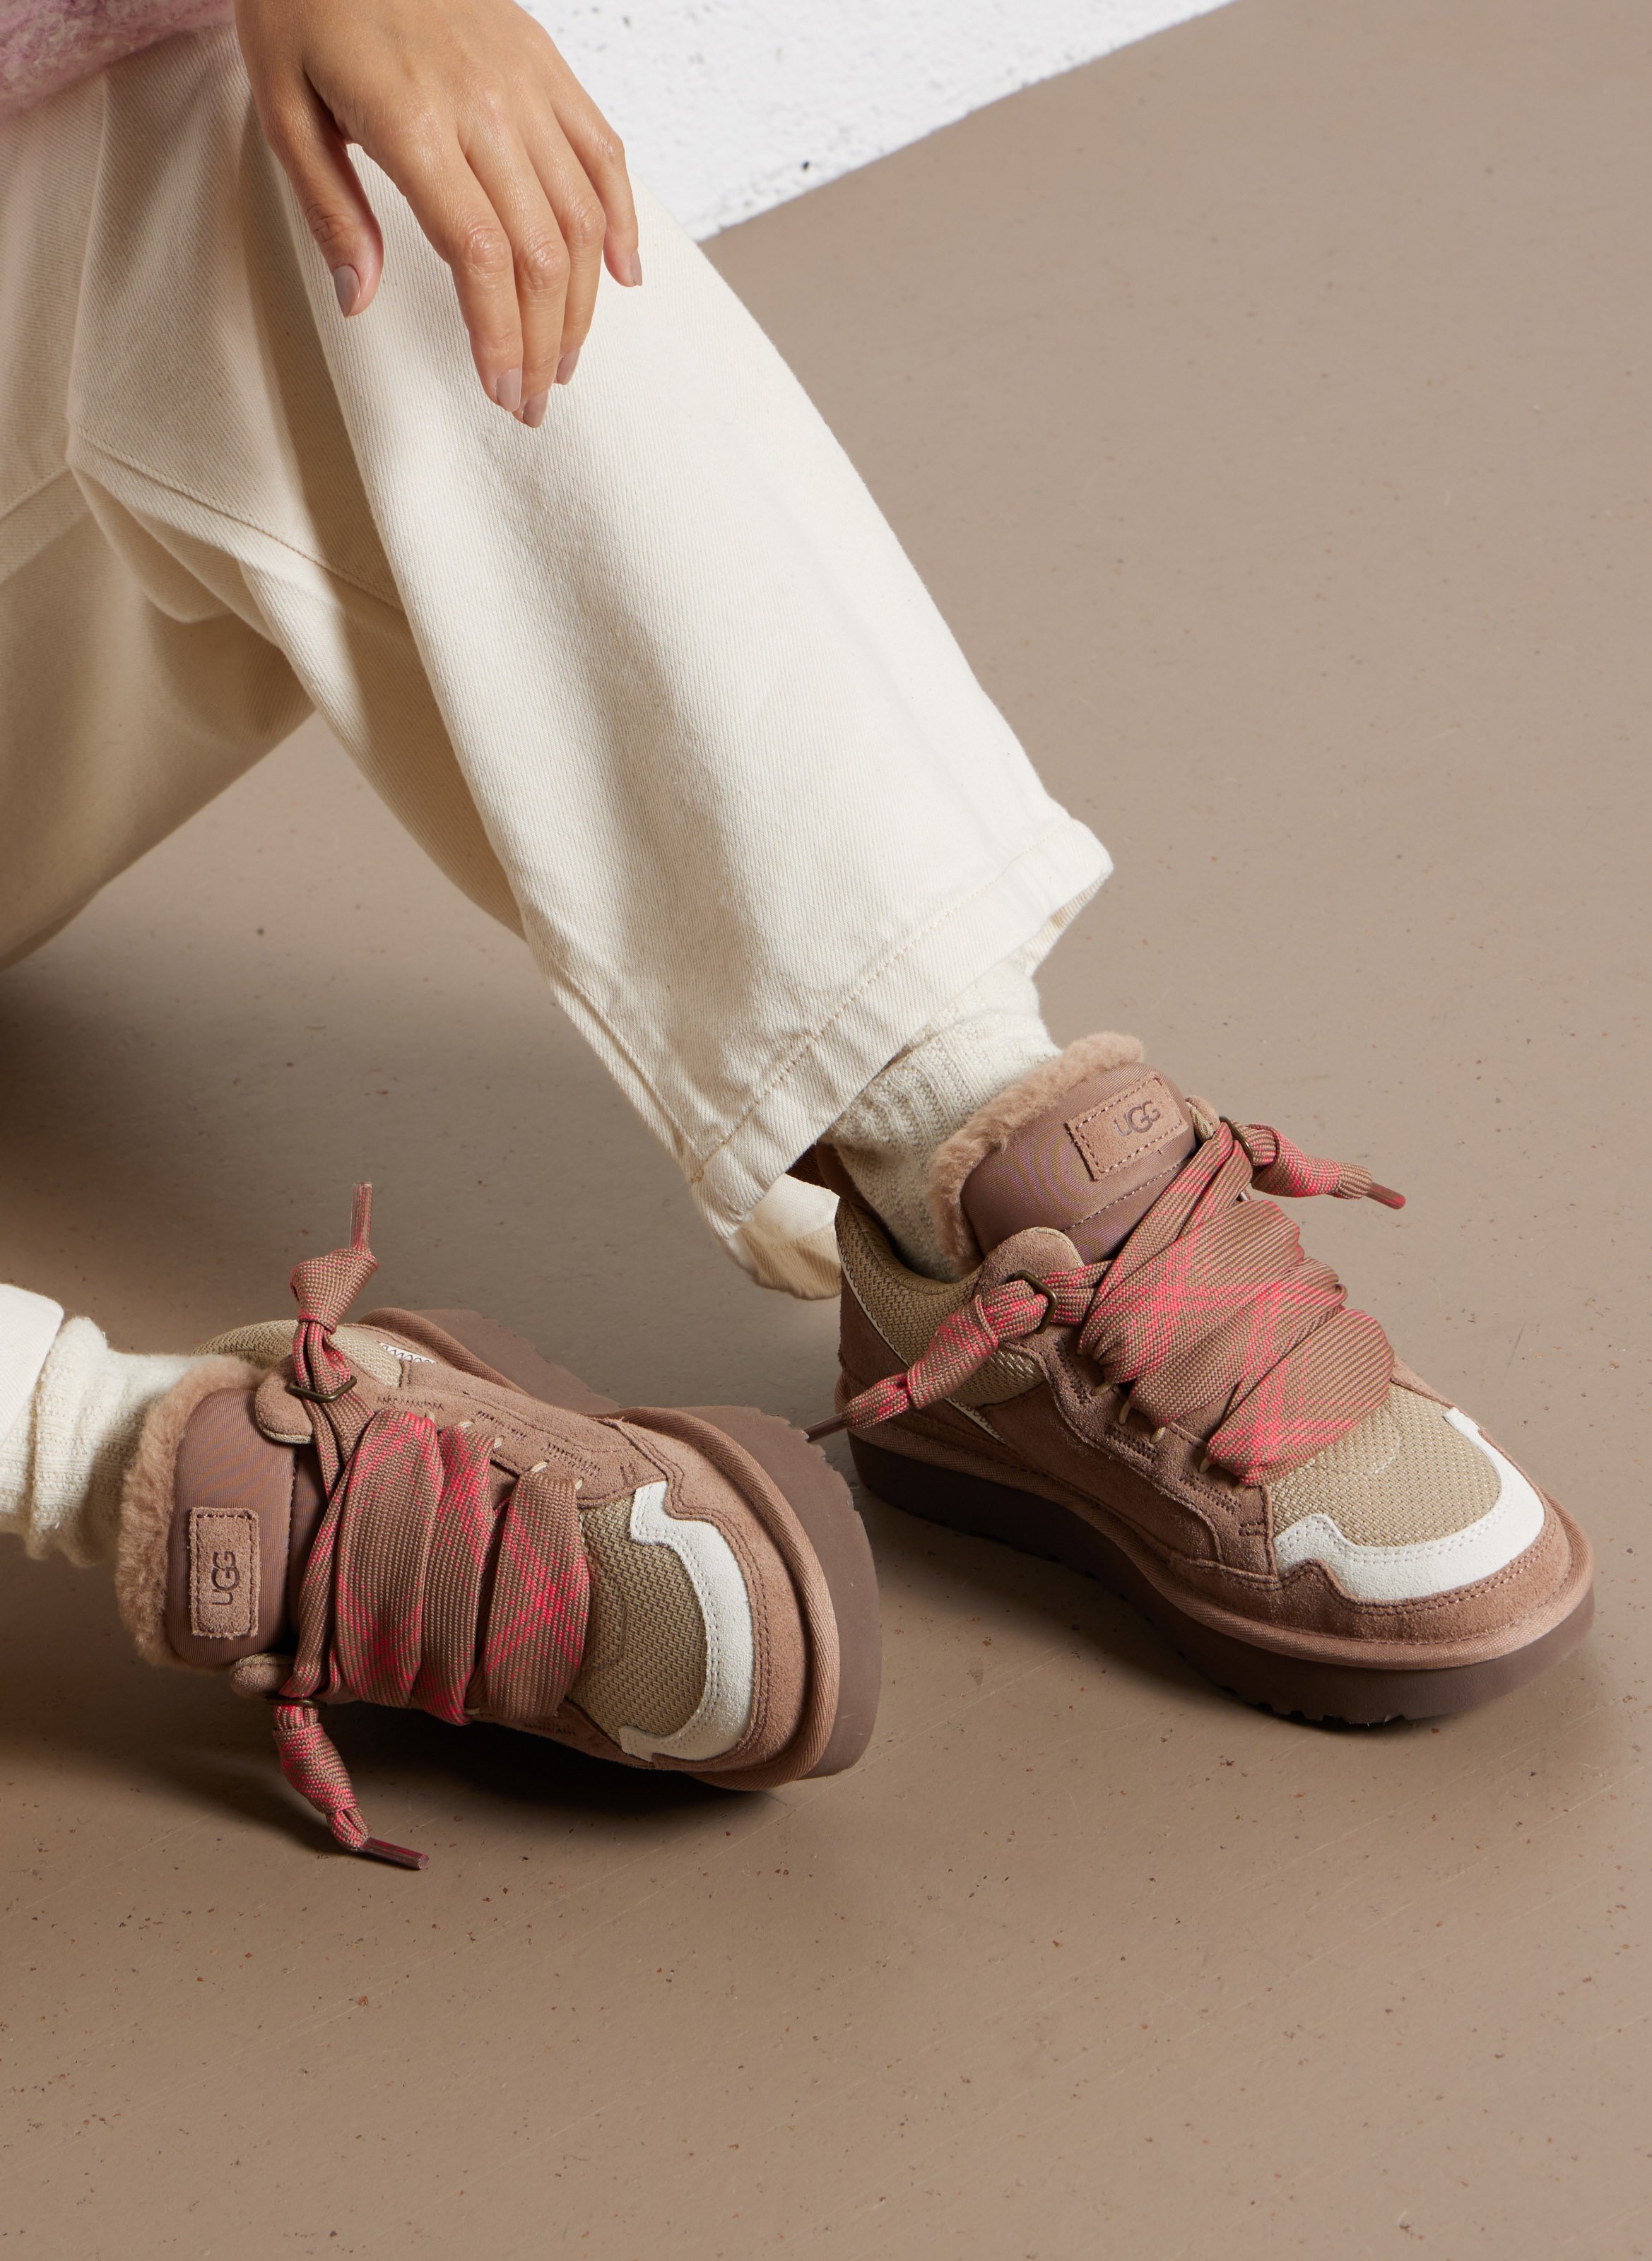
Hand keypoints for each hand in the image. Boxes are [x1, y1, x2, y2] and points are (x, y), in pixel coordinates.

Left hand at [235, 0, 640, 426]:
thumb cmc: (305, 4)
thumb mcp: (283, 107)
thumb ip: (329, 210)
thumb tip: (359, 301)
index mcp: (415, 122)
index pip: (481, 255)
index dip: (499, 335)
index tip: (501, 391)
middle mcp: (486, 104)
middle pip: (540, 252)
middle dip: (541, 342)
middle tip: (532, 399)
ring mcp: (526, 83)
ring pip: (581, 214)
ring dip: (582, 302)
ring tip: (563, 357)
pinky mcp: (547, 65)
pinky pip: (603, 151)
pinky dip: (622, 219)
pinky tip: (624, 275)